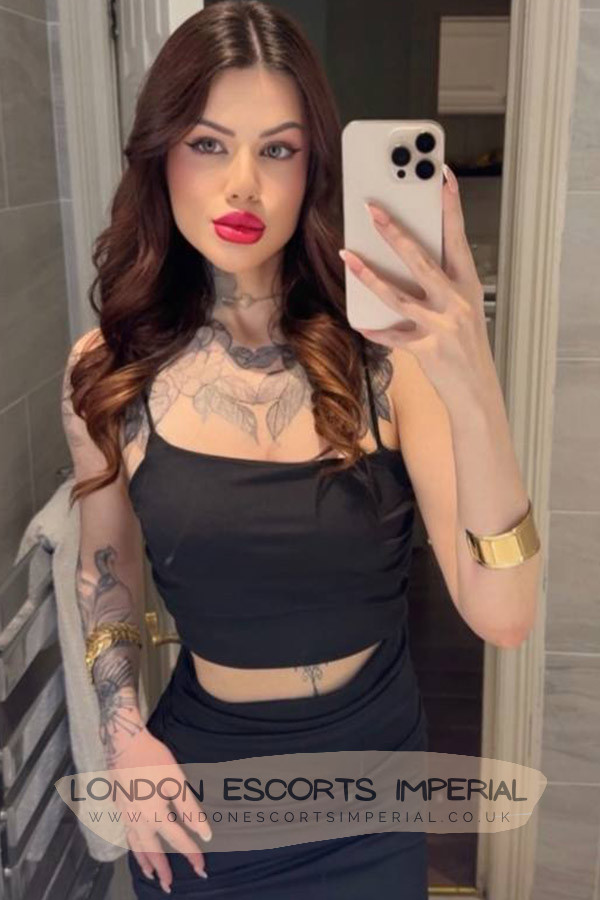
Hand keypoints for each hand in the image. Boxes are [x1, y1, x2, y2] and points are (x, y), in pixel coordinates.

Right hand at [109, 726, 211, 891]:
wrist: (123, 744)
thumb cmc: (154, 760)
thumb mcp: (176, 782)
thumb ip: (190, 810)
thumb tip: (205, 834)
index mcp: (156, 815)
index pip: (178, 841)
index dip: (192, 855)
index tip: (202, 869)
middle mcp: (138, 820)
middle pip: (153, 851)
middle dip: (163, 869)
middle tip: (169, 887)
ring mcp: (126, 815)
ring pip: (136, 846)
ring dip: (145, 862)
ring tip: (151, 875)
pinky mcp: (119, 807)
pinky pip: (127, 835)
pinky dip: (133, 847)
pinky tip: (135, 846)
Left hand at [339, 164, 496, 411]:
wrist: (478, 392)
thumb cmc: (467, 347)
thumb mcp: (463, 309)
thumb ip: (440, 284)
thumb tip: (404, 258)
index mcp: (468, 285)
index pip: (458, 237)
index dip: (451, 205)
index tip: (441, 175)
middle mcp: (456, 302)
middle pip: (421, 259)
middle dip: (395, 231)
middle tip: (372, 208)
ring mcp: (441, 326)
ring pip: (398, 294)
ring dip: (369, 274)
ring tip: (347, 254)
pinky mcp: (426, 349)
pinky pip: (392, 335)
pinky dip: (375, 329)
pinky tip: (358, 320)